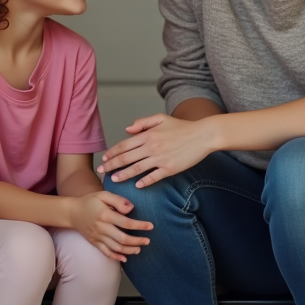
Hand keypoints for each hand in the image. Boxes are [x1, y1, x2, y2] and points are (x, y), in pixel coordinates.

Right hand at [70, 191, 152, 262]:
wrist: (72, 212)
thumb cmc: (90, 201)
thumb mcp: (103, 195)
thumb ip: (118, 200)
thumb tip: (131, 209)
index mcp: (105, 215)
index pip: (126, 223)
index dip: (140, 225)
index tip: (150, 226)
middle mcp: (101, 228)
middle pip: (122, 239)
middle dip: (137, 241)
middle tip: (147, 241)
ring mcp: (97, 237)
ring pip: (115, 248)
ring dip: (129, 250)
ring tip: (139, 249)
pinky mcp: (94, 242)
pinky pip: (106, 252)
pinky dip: (116, 256)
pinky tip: (124, 258)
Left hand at [97, 114, 213, 187]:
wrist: (203, 135)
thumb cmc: (182, 127)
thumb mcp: (161, 118)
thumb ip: (143, 123)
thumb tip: (127, 129)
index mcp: (148, 135)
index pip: (124, 145)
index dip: (112, 152)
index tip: (104, 158)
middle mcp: (151, 147)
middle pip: (126, 158)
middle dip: (111, 165)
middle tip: (102, 171)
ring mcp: (160, 159)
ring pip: (136, 169)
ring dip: (123, 175)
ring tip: (114, 180)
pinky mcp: (170, 169)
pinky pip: (153, 177)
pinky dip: (144, 182)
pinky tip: (137, 185)